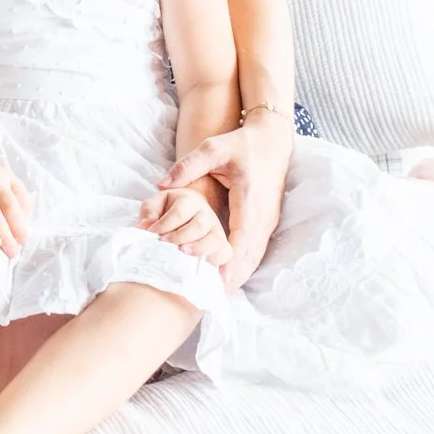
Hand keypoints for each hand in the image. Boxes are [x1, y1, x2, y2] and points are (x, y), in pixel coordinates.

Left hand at [139, 187, 231, 266]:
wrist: (188, 214)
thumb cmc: (168, 211)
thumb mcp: (156, 204)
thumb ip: (149, 211)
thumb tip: (146, 226)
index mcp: (189, 200)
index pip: (179, 213)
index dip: (165, 225)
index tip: (152, 234)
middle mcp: (207, 214)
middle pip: (198, 226)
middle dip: (180, 237)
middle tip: (165, 244)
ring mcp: (217, 230)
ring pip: (215, 240)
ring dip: (199, 248)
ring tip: (183, 253)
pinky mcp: (223, 245)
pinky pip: (225, 254)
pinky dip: (217, 262)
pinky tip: (205, 270)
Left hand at [160, 114, 294, 290]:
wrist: (273, 138)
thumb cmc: (242, 143)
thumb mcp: (214, 149)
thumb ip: (187, 166)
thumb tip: (161, 183)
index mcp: (250, 199)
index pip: (239, 237)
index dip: (227, 260)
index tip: (214, 279)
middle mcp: (262, 214)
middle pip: (249, 255)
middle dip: (232, 275)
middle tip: (211, 295)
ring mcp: (267, 219)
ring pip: (254, 255)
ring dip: (238, 274)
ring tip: (218, 293)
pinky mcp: (267, 220)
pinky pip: (255, 248)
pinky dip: (244, 264)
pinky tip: (230, 276)